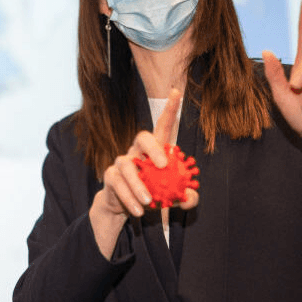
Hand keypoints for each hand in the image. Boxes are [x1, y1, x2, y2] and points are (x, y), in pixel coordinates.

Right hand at [89, 89, 198, 257]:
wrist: (127, 209)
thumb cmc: (153, 196)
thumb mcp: (172, 198)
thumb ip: (185, 197)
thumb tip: (190, 197)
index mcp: (155, 151)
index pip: (163, 126)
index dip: (170, 108)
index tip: (176, 91)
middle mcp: (137, 152)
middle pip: (142, 137)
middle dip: (153, 148)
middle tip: (163, 165)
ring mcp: (122, 163)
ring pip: (126, 164)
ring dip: (138, 183)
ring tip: (148, 201)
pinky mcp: (111, 177)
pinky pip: (118, 183)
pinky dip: (129, 197)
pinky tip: (139, 210)